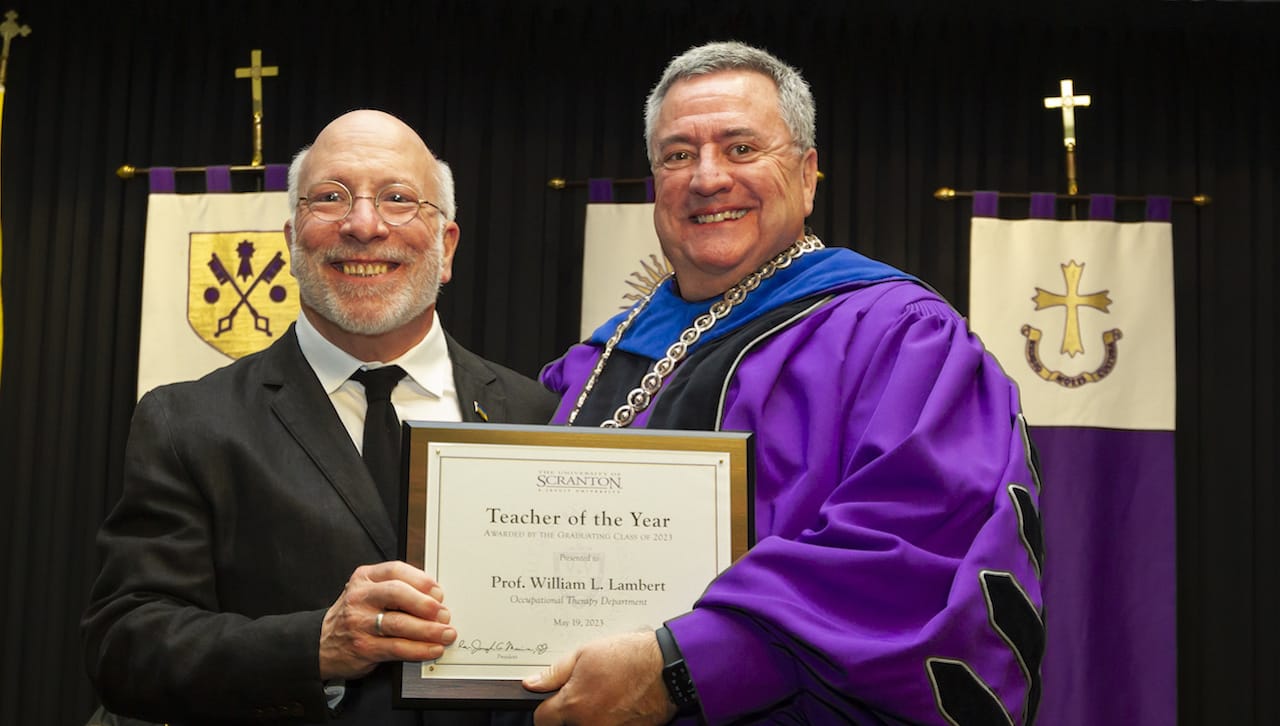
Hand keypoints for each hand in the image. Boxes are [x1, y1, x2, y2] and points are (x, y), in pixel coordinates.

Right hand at [319, 561, 455, 679]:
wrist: (321, 643)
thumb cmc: (354, 615)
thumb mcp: (368, 592)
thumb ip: (396, 588)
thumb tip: (436, 597)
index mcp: (365, 578)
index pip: (396, 571)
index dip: (421, 580)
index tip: (438, 592)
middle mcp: (360, 598)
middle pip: (397, 594)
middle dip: (425, 604)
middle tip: (444, 613)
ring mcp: (360, 623)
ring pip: (399, 623)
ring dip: (428, 630)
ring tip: (446, 633)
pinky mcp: (364, 647)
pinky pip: (397, 648)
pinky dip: (419, 649)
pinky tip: (432, 649)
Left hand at [523, 631, 675, 725]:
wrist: (667, 669)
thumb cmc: (631, 658)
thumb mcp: (585, 654)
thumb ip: (555, 673)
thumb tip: (532, 684)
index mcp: (574, 704)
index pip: (542, 720)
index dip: (545, 709)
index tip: (552, 702)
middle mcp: (589, 725)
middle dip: (570, 713)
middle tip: (585, 693)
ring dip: (591, 716)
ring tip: (605, 694)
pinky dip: (610, 718)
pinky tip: (619, 702)